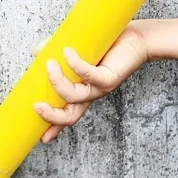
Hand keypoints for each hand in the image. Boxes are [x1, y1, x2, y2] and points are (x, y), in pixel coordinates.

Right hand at [32, 24, 150, 142]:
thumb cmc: (111, 45)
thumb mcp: (78, 50)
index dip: (54, 127)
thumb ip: (57, 51)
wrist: (141, 39)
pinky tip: (67, 52)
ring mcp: (100, 89)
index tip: (42, 138)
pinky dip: (74, 64)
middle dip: (51, 116)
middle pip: (69, 117)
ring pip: (73, 96)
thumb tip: (36, 52)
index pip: (67, 115)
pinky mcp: (109, 78)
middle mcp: (91, 95)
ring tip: (49, 63)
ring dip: (57, 82)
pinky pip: (88, 75)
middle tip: (36, 106)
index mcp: (83, 92)